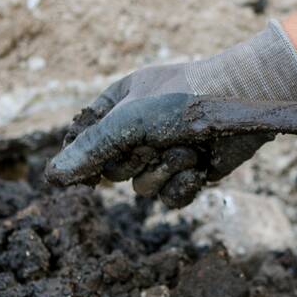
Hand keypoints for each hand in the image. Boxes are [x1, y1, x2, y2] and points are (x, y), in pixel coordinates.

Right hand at [46, 21, 296, 206]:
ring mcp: (165, 151)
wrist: (243, 103)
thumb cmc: (183, 100)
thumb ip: (90, 149)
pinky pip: (170, 197)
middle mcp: (140, 129)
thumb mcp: (128, 120)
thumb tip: (52, 176)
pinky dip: (183, 184)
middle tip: (152, 144)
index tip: (90, 164)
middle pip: (112, 170)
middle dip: (133, 161)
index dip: (87, 155)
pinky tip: (199, 165)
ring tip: (186, 148)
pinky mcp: (190, 172)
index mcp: (119, 104)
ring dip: (163, 171)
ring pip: (142, 186)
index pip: (85, 139)